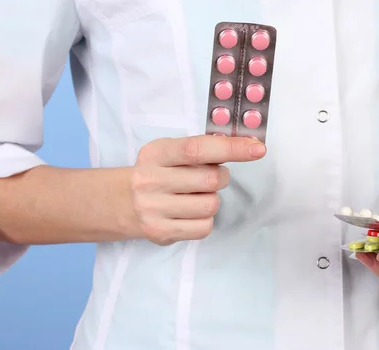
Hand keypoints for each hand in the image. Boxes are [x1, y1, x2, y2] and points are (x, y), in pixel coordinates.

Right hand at [130, 135, 265, 244]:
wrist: (121, 202)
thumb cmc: (157, 172)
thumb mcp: (169, 152)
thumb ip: (201, 148)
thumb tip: (246, 146)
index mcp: (156, 153)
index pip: (197, 149)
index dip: (231, 148)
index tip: (257, 149)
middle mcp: (150, 180)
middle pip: (211, 179)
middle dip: (221, 177)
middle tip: (210, 177)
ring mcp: (153, 208)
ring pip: (211, 205)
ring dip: (212, 199)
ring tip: (195, 195)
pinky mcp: (160, 232)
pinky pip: (204, 227)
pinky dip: (205, 219)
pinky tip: (190, 212)